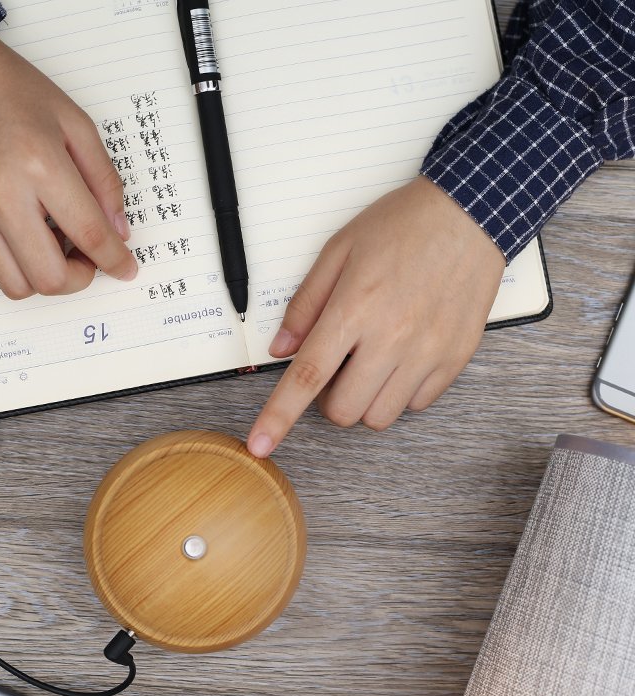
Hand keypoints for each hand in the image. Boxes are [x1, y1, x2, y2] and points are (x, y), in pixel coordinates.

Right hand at [0, 29, 136, 298]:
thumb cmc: (10, 91)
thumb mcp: (76, 124)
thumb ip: (104, 181)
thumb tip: (118, 231)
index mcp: (41, 166)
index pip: (89, 235)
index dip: (115, 261)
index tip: (125, 268)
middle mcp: (1, 195)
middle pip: (50, 277)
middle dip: (79, 279)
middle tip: (86, 259)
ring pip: (16, 286)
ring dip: (44, 279)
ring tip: (52, 249)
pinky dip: (11, 273)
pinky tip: (22, 246)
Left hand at [247, 176, 505, 457]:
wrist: (471, 213)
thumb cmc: (402, 226)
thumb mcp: (338, 251)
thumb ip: (305, 305)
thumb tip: (281, 349)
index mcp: (355, 309)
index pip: (308, 377)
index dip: (279, 416)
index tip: (261, 444)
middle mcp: (392, 338)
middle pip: (344, 411)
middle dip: (331, 400)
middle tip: (338, 367)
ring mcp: (428, 352)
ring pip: (380, 416)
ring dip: (365, 399)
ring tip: (372, 361)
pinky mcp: (455, 358)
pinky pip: (417, 404)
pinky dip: (401, 392)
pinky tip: (402, 358)